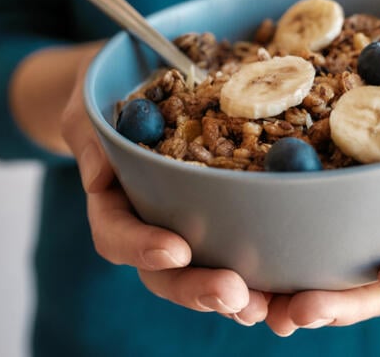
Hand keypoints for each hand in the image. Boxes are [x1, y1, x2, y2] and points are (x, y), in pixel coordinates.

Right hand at [58, 50, 270, 325]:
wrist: (146, 74)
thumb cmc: (111, 86)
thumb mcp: (91, 100)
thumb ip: (92, 135)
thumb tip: (98, 176)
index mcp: (113, 200)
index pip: (117, 235)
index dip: (142, 248)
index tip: (176, 251)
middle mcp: (149, 223)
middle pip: (165, 271)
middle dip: (197, 288)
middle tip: (233, 295)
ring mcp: (187, 225)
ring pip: (205, 273)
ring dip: (234, 295)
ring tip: (263, 305)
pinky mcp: (223, 218)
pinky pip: (239, 252)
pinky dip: (261, 274)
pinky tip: (288, 288)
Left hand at [264, 56, 379, 334]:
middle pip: (378, 287)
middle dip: (341, 304)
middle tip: (301, 310)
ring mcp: (375, 226)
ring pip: (338, 274)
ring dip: (299, 295)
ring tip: (260, 307)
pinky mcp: (343, 203)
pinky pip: (312, 234)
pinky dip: (281, 252)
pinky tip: (245, 261)